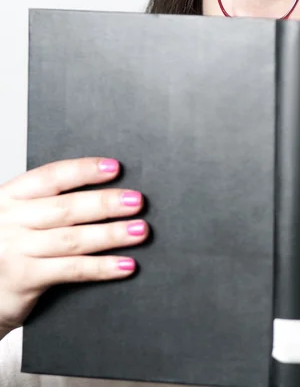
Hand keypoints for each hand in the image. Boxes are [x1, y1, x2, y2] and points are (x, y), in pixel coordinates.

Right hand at [0, 157, 147, 338]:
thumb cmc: (8, 248)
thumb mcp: (19, 217)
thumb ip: (50, 203)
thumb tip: (108, 191)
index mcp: (11, 197)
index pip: (51, 177)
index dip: (84, 170)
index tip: (115, 167)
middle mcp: (11, 220)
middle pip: (66, 208)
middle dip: (106, 203)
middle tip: (137, 201)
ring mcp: (15, 250)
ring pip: (73, 239)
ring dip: (111, 234)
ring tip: (140, 230)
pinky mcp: (24, 279)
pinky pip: (71, 269)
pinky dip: (102, 267)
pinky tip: (126, 265)